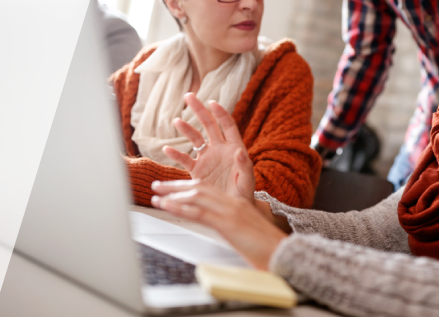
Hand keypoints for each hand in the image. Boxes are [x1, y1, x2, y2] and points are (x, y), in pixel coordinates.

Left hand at [151, 181, 286, 269]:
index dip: (187, 187)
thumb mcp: (245, 232)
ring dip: (173, 195)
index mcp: (237, 204)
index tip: (171, 188)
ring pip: (196, 196)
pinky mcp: (228, 222)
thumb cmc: (266, 247)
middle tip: (158, 186)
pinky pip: (199, 212)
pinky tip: (166, 207)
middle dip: (176, 186)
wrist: (282, 252)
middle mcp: (233, 203)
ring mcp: (230, 211)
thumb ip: (232, 226)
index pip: (208, 190)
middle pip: (199, 188)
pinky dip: (179, 207)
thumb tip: (221, 229)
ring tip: (156, 196)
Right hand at [163, 94, 254, 200]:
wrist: (232, 209)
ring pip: (195, 139)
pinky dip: (176, 154)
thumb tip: (240, 152)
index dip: (220, 113)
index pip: (227, 125)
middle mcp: (219, 149)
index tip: (212, 102)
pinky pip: (185, 160)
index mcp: (234, 148)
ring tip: (177, 121)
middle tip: (189, 96)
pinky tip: (168, 148)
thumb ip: (244, 166)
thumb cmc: (244, 193)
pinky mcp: (197, 170)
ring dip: (186, 129)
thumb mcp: (247, 181)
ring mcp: (207, 159)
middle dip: (199, 110)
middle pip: (209, 125)